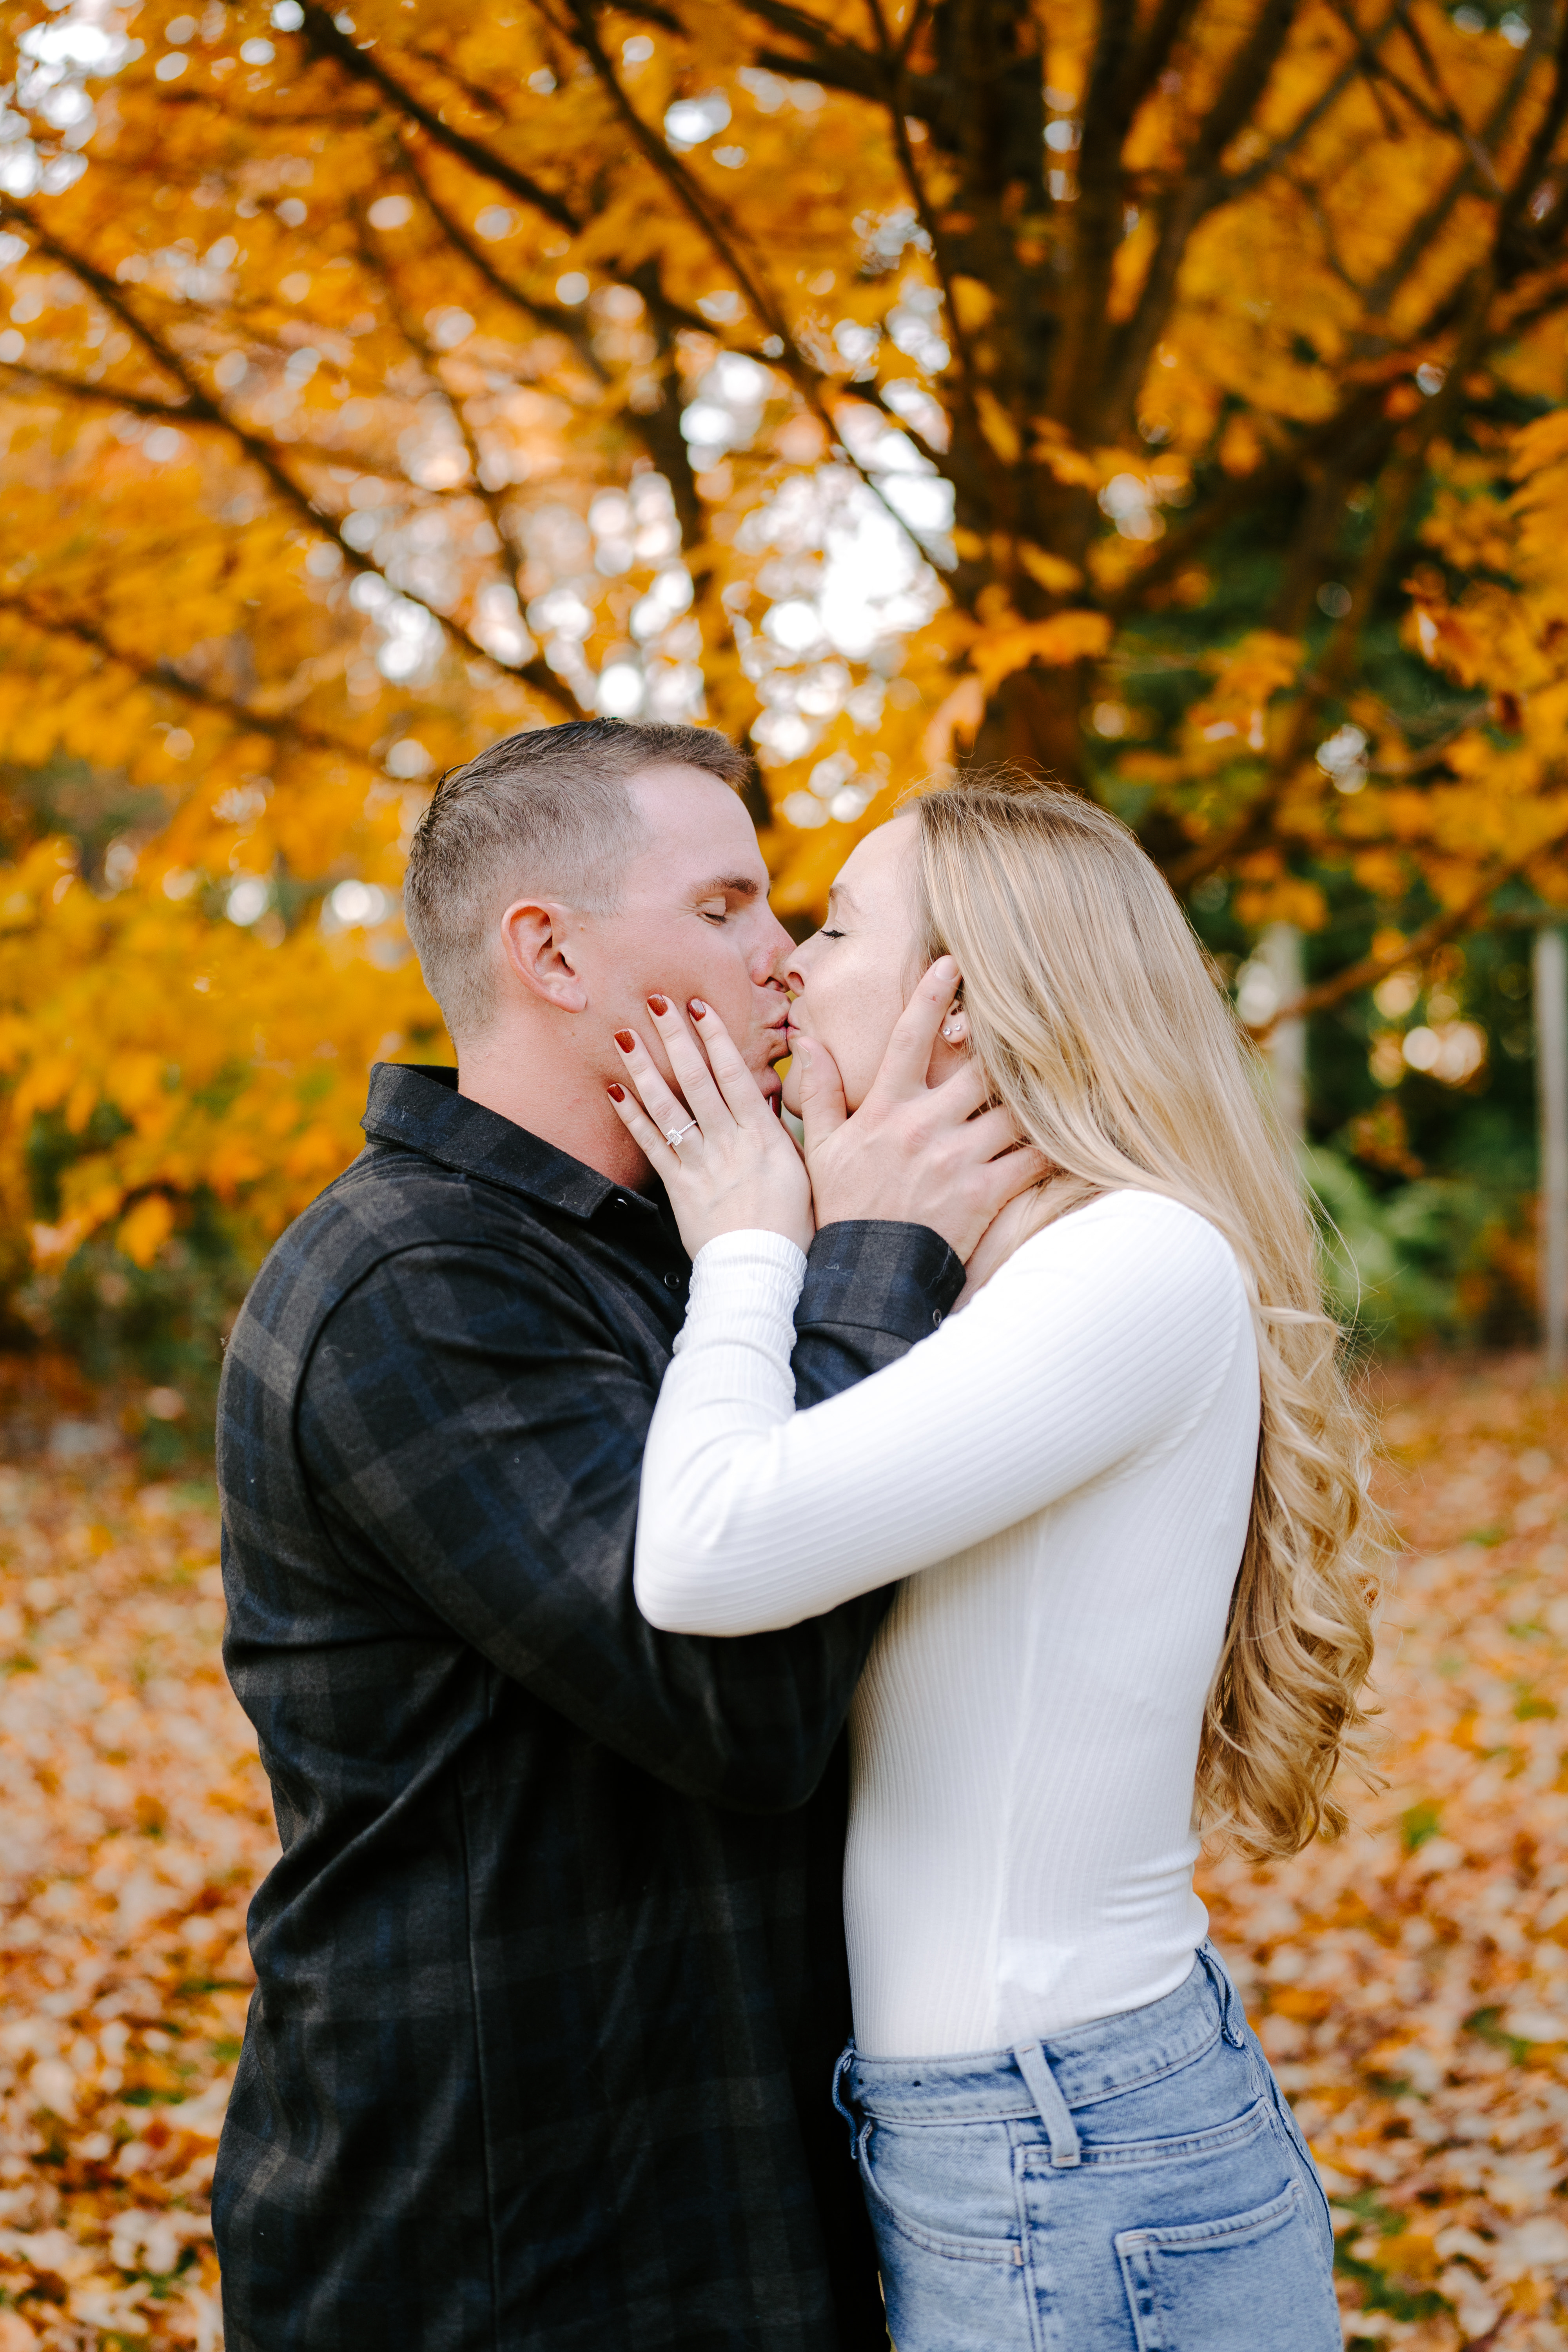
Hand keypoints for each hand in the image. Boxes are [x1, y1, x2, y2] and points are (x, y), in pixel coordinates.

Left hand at [607, 995, 813, 1259]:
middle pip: (697, 1079)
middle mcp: (730, 1142)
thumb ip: (789, 1125)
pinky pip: (651, 1145)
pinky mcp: (679, 1187)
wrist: (762, 1270)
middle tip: (655, 1000)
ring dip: (644, 1067)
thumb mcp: (806, 1167)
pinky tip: (615, 1090)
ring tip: (624, 1034)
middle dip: (675, 1037)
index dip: (715, 1037)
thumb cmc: (793, 1223)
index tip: (699, 1005)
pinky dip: (632, 1116)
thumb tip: (777, 1087)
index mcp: (764, 1134)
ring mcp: (701, 1164)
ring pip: (668, 1106)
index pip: (735, 1073)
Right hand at [796, 957, 1050, 1262]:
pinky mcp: (986, 1192)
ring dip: (1039, 1098)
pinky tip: (1076, 1137)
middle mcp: (925, 1124)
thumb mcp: (821, 1149)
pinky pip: (1034, 1159)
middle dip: (1008, 1050)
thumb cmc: (845, 1207)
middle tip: (1035, 1032)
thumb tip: (805, 1040)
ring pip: (1015, 1109)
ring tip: (1066, 1081)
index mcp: (886, 1108)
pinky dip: (1056, 1147)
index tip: (953, 961)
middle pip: (982, 1067)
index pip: (908, 1036)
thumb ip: (820, 1092)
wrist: (869, 1272)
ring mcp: (958, 1157)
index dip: (931, 995)